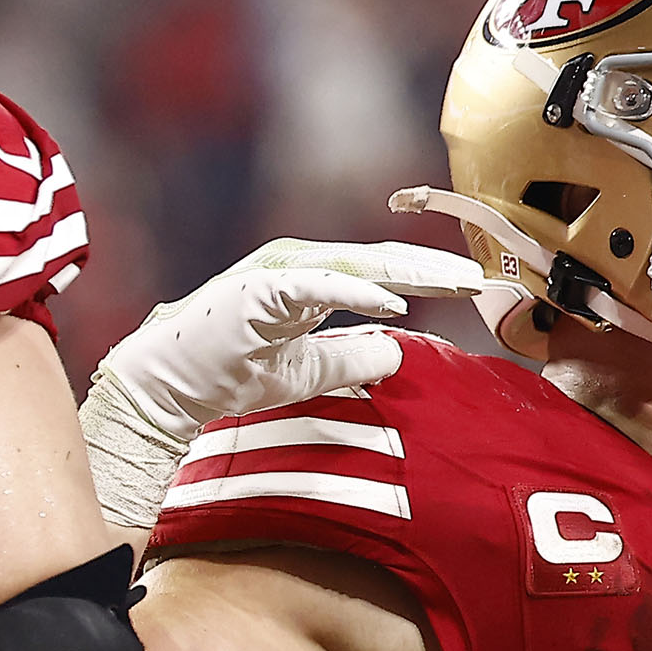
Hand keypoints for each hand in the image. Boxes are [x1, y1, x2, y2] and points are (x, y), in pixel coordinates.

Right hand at [79, 238, 487, 529]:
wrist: (170, 386)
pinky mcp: (260, 290)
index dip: (429, 279)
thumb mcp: (310, 372)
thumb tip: (398, 353)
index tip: (472, 287)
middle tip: (481, 278)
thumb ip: (354, 360)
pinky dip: (357, 292)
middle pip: (379, 264)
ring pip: (357, 267)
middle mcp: (298, 267)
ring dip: (409, 274)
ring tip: (454, 281)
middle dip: (432, 270)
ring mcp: (278, 274)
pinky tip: (394, 301)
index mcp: (310, 281)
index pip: (382, 276)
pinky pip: (318, 287)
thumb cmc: (230, 374)